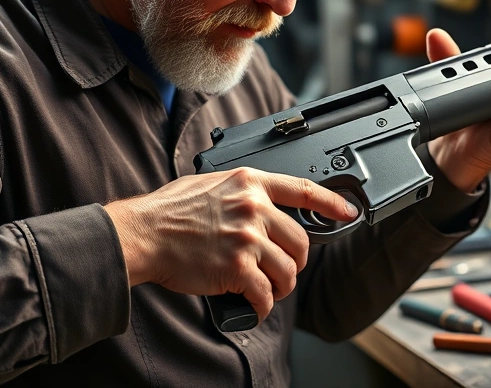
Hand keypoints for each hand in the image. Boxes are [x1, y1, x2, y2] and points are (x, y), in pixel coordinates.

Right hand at [104, 169, 357, 321]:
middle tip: (283, 271)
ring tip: (267, 291)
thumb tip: (262, 205)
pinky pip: (265, 294)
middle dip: (297, 261)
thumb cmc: (168, 211)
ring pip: (287, 270)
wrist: (143, 234)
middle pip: (300, 240)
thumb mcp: (209, 183)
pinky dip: (262, 306)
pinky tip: (253, 307)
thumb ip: (240, 192)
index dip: (332, 201)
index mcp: (249, 183)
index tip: (348, 211)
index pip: (303, 189)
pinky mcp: (237, 268)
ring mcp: (247, 238)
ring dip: (280, 287)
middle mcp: (254, 208)